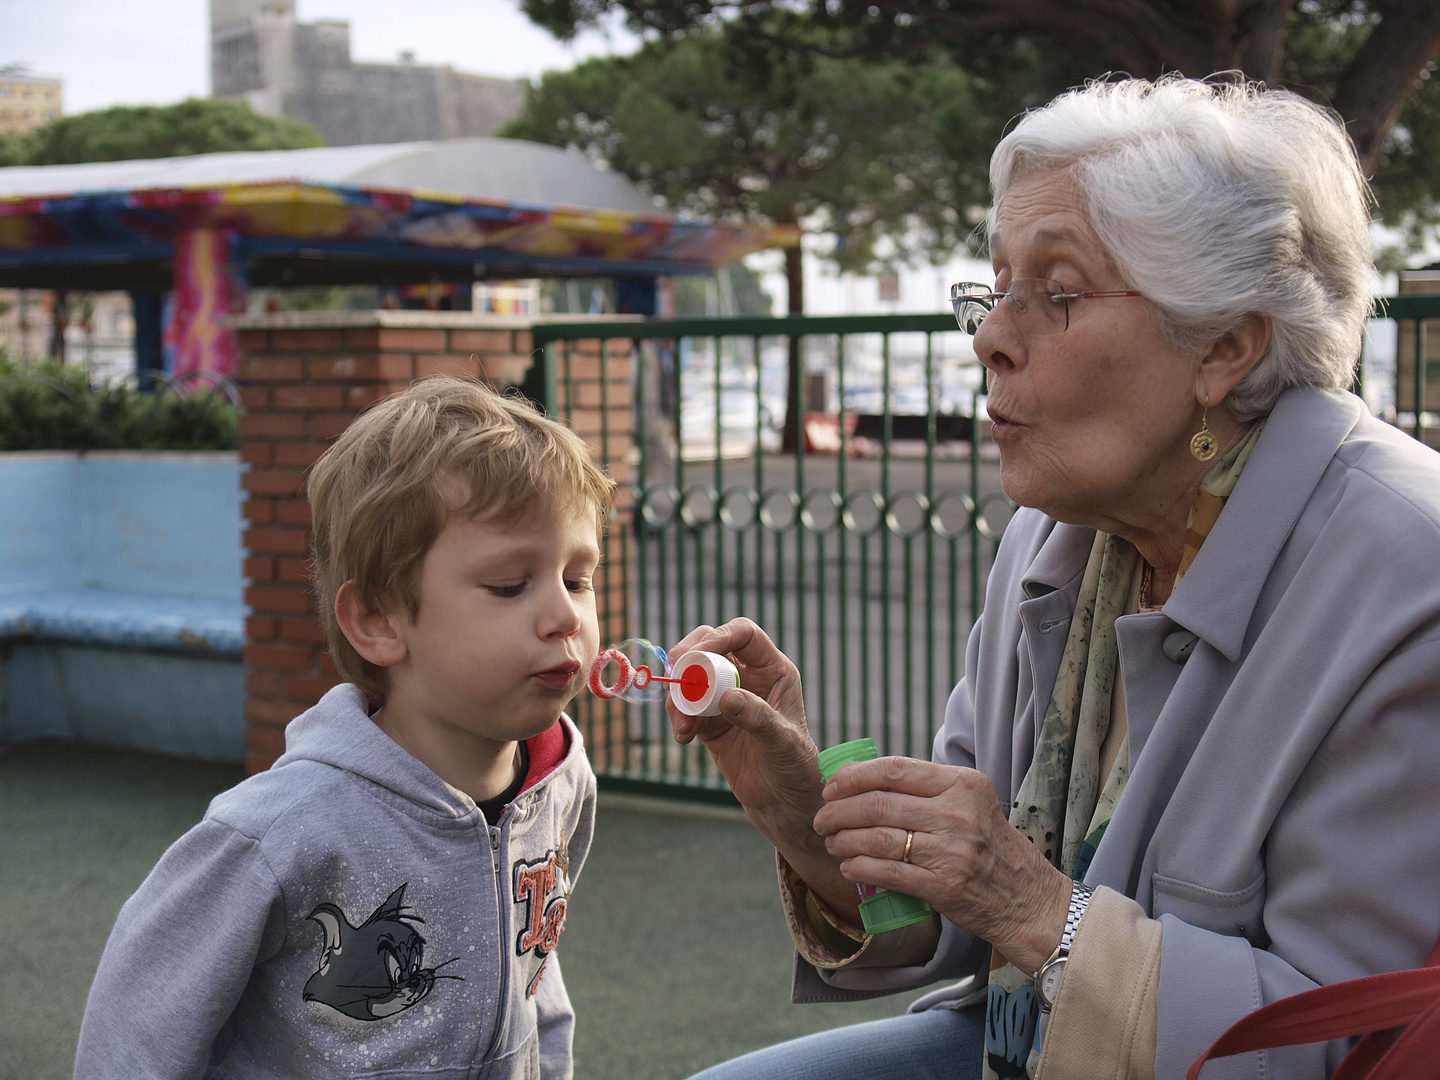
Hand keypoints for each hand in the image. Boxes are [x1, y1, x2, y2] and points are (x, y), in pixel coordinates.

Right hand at [666, 618, 816, 820]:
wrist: (783, 800)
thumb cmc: (795, 766)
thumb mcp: (782, 741)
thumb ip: (758, 718)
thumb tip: (729, 697)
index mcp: (772, 670)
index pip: (744, 634)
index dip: (720, 636)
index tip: (698, 654)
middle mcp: (748, 677)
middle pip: (710, 647)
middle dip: (688, 657)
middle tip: (674, 672)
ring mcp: (725, 697)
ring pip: (691, 677)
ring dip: (679, 695)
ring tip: (682, 725)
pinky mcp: (709, 720)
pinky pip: (685, 708)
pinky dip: (678, 718)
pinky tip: (683, 737)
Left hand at [815, 755, 1070, 971]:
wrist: (1029, 901)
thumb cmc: (992, 849)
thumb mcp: (972, 805)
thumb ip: (930, 791)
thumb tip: (866, 782)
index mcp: (963, 785)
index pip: (895, 770)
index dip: (854, 776)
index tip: (832, 786)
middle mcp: (958, 813)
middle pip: (879, 804)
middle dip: (840, 811)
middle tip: (823, 819)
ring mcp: (952, 850)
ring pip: (878, 838)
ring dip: (844, 840)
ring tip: (832, 843)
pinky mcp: (944, 886)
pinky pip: (888, 872)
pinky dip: (860, 868)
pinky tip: (848, 866)